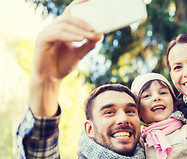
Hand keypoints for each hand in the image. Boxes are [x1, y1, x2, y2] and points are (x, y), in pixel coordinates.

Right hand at [30, 0, 102, 116]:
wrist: (51, 79)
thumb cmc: (63, 65)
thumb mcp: (79, 53)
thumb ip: (88, 43)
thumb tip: (100, 34)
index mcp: (61, 28)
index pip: (71, 12)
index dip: (79, 3)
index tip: (91, 0)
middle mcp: (53, 27)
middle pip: (69, 17)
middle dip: (84, 22)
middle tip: (97, 29)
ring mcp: (46, 32)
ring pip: (64, 25)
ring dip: (80, 30)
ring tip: (91, 35)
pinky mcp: (42, 39)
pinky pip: (57, 33)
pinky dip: (70, 35)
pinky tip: (80, 39)